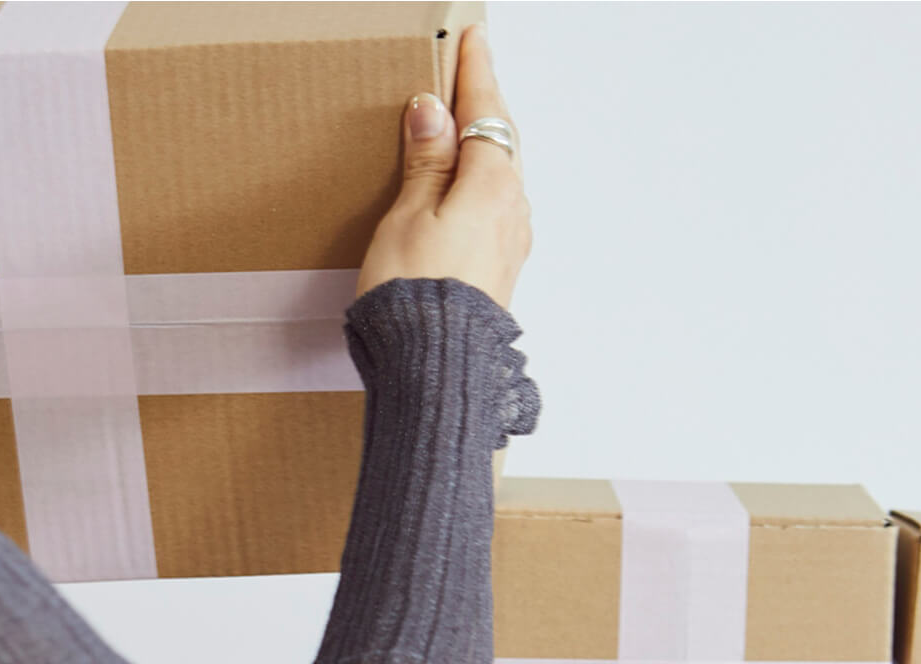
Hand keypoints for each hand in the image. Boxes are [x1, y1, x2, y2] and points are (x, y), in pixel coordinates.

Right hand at [357, 24, 530, 308]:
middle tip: (470, 69)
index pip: (484, 112)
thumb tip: (433, 113)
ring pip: (501, 173)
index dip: (475, 73)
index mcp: (491, 185)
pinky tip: (464, 187)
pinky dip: (481, 181)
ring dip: (484, 143)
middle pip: (500, 139)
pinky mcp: (500, 269)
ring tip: (463, 125)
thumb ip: (426, 162)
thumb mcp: (408, 215)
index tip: (473, 40)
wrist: (435, 366)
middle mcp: (512, 209)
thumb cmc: (415, 295)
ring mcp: (510, 241)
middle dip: (484, 103)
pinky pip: (495, 206)